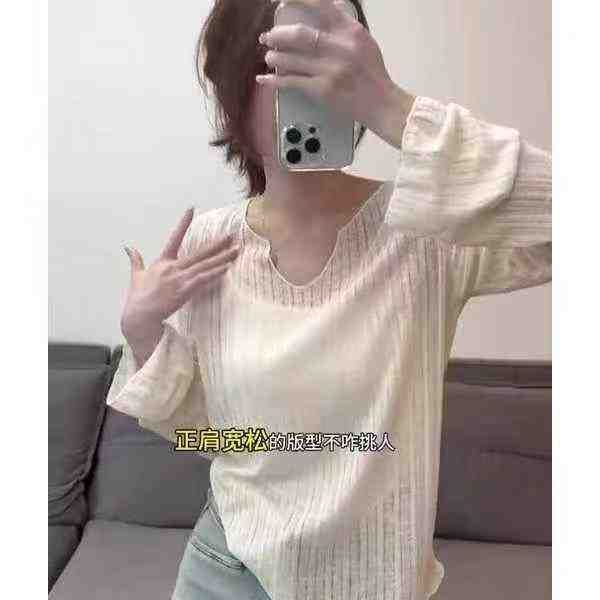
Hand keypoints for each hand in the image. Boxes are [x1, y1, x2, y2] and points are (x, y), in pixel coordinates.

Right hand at [121, 208, 239, 346]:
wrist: (138, 315)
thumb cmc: (138, 297)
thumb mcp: (136, 275)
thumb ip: (135, 260)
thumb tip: (128, 247)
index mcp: (163, 262)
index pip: (174, 237)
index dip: (183, 223)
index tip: (191, 208)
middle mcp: (173, 268)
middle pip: (199, 253)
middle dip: (217, 244)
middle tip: (231, 235)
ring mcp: (179, 279)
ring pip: (205, 265)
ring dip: (222, 258)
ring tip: (236, 251)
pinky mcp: (184, 291)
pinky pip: (203, 280)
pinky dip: (215, 273)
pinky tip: (226, 268)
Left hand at [256, 0, 414, 145]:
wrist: (381, 103)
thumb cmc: (372, 73)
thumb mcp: (364, 41)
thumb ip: (343, 26)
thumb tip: (324, 9)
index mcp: (350, 31)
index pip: (320, 5)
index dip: (296, 0)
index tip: (281, 0)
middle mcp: (339, 48)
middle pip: (299, 34)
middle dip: (278, 35)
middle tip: (267, 37)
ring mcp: (330, 70)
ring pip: (292, 59)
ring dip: (275, 58)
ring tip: (269, 57)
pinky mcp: (322, 90)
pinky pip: (292, 82)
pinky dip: (274, 81)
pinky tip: (263, 79)